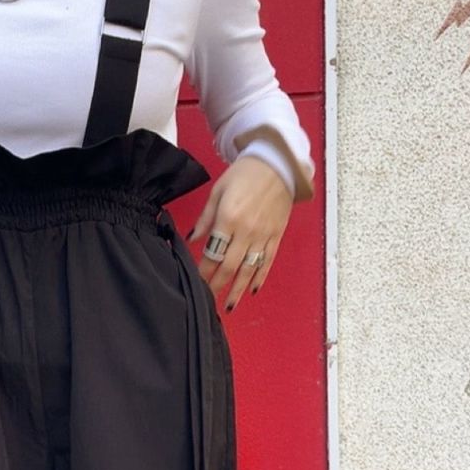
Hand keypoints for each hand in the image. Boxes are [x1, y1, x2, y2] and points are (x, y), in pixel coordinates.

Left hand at [186, 155, 292, 311]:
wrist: (278, 164)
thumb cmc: (244, 174)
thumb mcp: (218, 191)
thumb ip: (205, 218)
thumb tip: (192, 239)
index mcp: (229, 219)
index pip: (212, 253)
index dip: (203, 271)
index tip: (196, 282)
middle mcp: (247, 232)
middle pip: (229, 267)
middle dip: (218, 285)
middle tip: (208, 300)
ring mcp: (263, 236)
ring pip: (248, 270)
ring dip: (238, 290)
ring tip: (229, 306)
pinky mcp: (276, 236)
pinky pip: (267, 262)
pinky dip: (259, 277)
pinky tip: (252, 289)